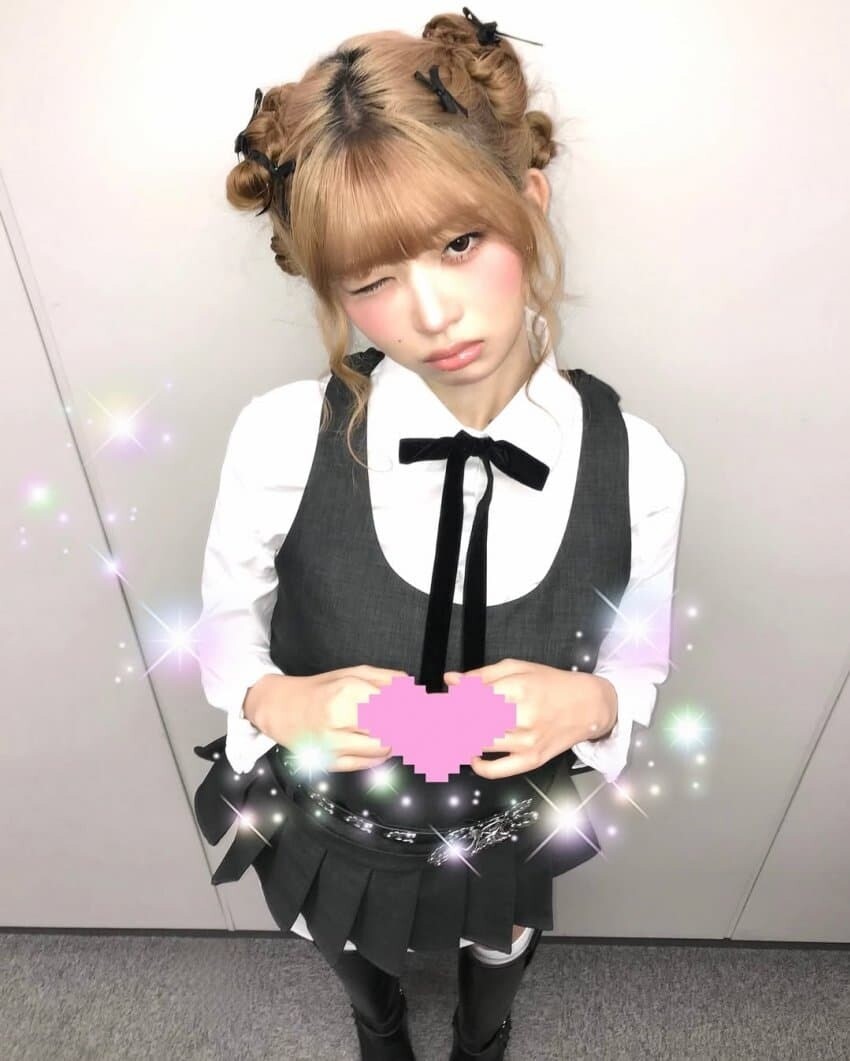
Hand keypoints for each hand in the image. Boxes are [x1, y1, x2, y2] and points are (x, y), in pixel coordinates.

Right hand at [251, 666, 408, 772]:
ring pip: (384, 750)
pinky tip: (375, 742)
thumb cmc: (318, 689)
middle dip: (410, 728)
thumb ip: (388, 680)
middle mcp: (339, 719)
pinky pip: (368, 764)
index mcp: (347, 691)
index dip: (418, 710)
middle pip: (394, 730)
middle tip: (418, 724)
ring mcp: (333, 744)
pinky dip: (379, 755)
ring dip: (395, 742)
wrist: (279, 709)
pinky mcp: (330, 763)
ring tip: (391, 731)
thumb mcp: (353, 672)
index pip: (398, 706)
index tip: (428, 711)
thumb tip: (416, 691)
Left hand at [443, 658, 617, 779]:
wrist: (588, 706)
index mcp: (516, 688)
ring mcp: (526, 742)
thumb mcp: (518, 668)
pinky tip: (473, 755)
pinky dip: (478, 766)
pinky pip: (497, 770)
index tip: (432, 705)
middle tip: (433, 722)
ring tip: (449, 736)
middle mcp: (521, 716)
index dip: (445, 704)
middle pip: (469, 724)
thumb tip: (451, 680)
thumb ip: (482, 675)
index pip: (468, 699)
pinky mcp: (532, 760)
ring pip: (478, 745)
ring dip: (458, 741)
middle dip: (446, 724)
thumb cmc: (552, 684)